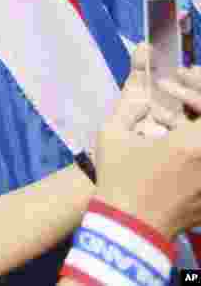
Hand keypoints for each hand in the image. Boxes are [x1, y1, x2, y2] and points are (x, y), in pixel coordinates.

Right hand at [93, 45, 200, 238]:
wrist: (129, 227)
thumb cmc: (119, 179)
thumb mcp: (113, 135)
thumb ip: (129, 105)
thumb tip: (143, 89)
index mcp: (191, 145)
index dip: (198, 85)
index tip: (179, 78)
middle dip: (199, 100)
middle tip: (182, 92)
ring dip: (196, 124)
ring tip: (177, 120)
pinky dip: (196, 147)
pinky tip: (178, 142)